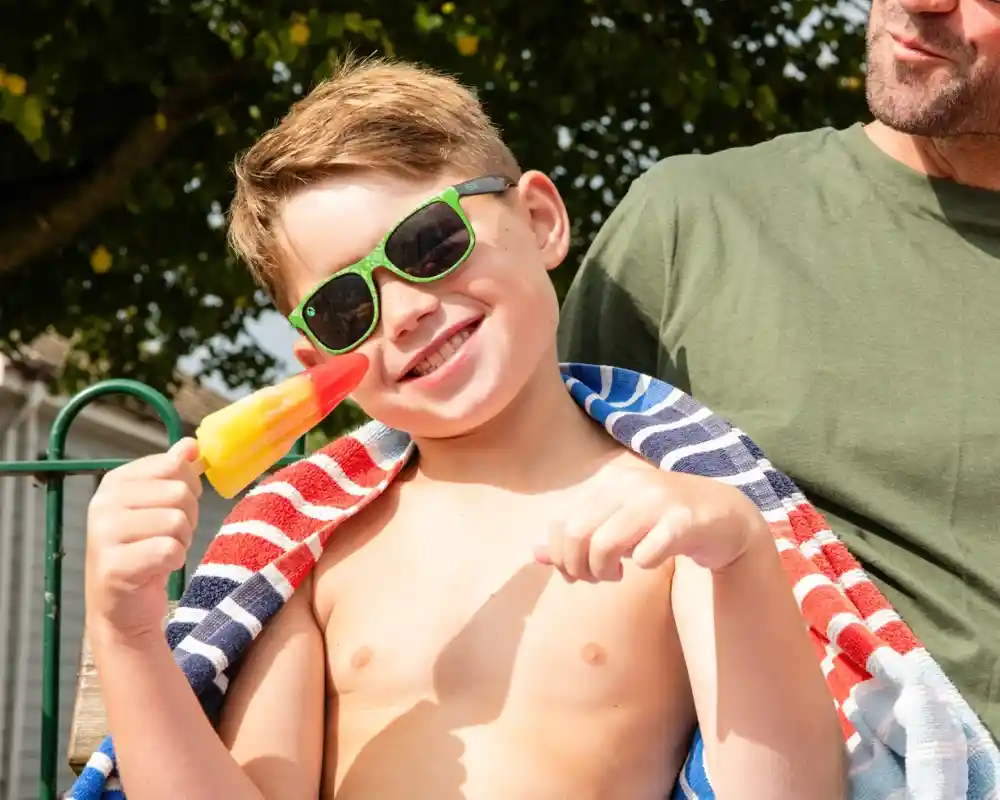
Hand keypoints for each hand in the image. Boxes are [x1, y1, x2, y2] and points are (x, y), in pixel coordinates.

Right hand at [85, 438, 202, 641]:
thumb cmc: (144, 550)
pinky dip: (175, 560)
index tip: (174, 507)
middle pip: (179, 493)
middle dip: (188, 518)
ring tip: (162, 553)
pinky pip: (170, 549)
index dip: (188, 487)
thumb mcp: (158, 505)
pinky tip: (157, 568)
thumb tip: (190, 444)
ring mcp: (105, 534)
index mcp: (115, 481)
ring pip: (177, 521)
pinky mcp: (115, 565)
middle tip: (169, 537)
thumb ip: (173, 473)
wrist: (124, 607)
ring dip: (181, 541)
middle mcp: (104, 503)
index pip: (173, 465)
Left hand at [533, 465, 769, 581]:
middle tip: (596, 578)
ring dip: (604, 571)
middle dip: (578, 566)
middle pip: (577, 534)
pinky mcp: (683, 521)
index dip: (558, 556)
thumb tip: (533, 553)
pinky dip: (642, 565)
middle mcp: (629, 483)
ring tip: (616, 575)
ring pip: (605, 544)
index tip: (574, 572)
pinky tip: (649, 563)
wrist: (725, 515)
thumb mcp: (615, 522)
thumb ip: (576, 534)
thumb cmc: (661, 521)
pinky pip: (646, 553)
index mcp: (608, 480)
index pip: (560, 522)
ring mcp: (657, 500)